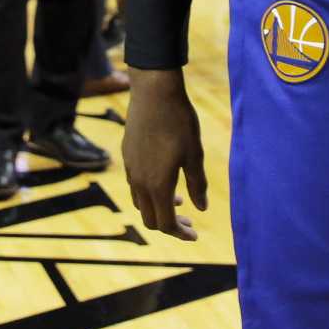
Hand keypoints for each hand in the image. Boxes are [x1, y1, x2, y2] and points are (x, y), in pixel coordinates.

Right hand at [122, 68, 208, 240]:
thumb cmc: (180, 123)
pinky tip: (163, 178)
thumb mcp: (194, 155)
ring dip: (158, 208)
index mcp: (158, 185)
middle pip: (150, 218)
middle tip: (189, 222)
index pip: (166, 223)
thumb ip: (197, 184)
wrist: (154, 93)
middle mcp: (140, 182)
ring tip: (177, 199)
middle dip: (170, 225)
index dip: (181, 233)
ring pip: (140, 202)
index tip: (195, 235)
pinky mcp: (127, 155)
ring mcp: (131, 168)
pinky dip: (149, 192)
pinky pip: (135, 185)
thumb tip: (201, 208)